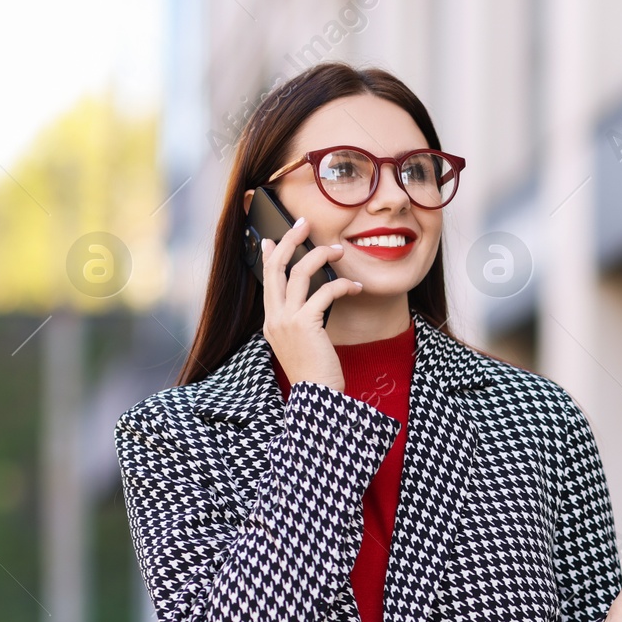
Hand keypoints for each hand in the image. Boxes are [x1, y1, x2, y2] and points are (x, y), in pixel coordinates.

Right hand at [260, 216, 362, 391]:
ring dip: (321, 255)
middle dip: (289, 241)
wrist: (317, 398)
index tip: (272, 239)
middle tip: (303, 224)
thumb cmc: (316, 374)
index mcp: (271, 322)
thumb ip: (301, 322)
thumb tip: (310, 303)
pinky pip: (324, 291)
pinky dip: (342, 284)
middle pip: (276, 267)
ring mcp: (287, 320)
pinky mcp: (306, 324)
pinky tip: (355, 287)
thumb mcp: (302, 344)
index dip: (270, 256)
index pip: (267, 280)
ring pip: (299, 272)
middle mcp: (274, 318)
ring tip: (339, 250)